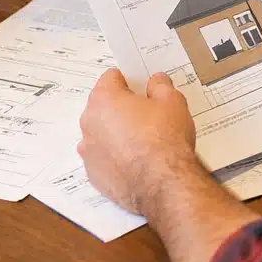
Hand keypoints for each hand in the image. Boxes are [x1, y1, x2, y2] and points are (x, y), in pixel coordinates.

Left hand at [78, 69, 199, 216]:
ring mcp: (89, 151)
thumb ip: (160, 86)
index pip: (111, 77)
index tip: (141, 88)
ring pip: (101, 133)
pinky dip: (115, 156)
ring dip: (115, 133)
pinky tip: (136, 160)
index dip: (129, 80)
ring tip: (142, 140)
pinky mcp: (93, 174)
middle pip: (103, 105)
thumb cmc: (164, 141)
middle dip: (121, 107)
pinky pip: (102, 157)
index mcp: (104, 99)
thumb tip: (156, 82)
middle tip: (146, 114)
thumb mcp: (172, 102)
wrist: (162, 183)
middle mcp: (90, 123)